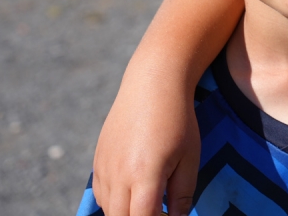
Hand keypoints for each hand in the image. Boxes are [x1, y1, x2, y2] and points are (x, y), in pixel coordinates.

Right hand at [92, 72, 200, 215]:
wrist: (153, 84)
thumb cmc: (178, 120)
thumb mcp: (190, 157)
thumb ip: (182, 194)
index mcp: (144, 176)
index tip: (170, 215)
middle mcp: (118, 175)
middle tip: (161, 210)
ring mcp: (103, 168)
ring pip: (108, 209)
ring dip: (127, 211)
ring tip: (151, 201)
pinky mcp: (97, 161)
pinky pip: (101, 193)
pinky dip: (115, 201)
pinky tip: (135, 190)